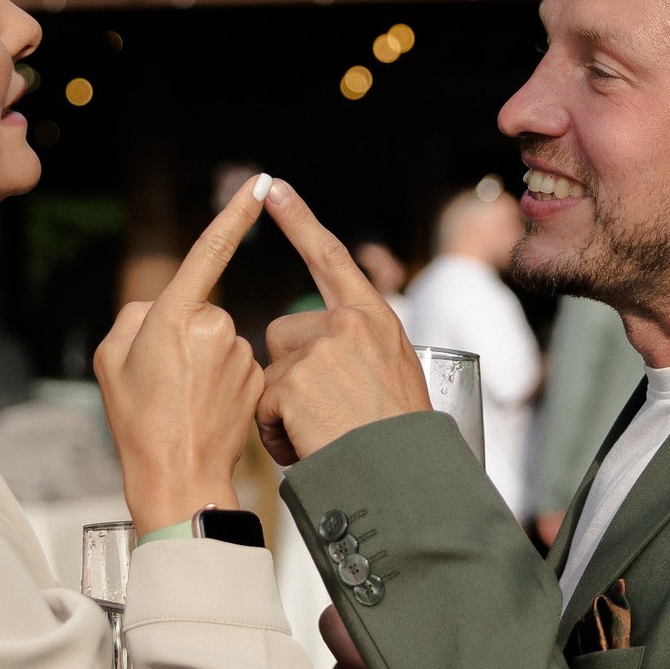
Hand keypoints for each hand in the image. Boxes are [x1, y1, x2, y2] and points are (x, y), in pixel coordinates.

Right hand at [95, 175, 267, 531]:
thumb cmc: (136, 420)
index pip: (209, 252)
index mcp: (172, 317)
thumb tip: (161, 308)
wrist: (177, 477)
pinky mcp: (256, 376)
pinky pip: (236, 362)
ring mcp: (239, 352)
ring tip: (183, 401)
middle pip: (199, 309)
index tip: (258, 183)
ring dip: (203, 360)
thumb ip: (134, 317)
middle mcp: (214, 326)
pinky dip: (222, 379)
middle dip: (183, 333)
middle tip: (164, 380)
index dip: (234, 215)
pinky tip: (207, 408)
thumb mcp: (109, 360)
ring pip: (219, 338)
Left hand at [255, 179, 428, 465]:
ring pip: (271, 372)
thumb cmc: (401, 441)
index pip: (330, 257)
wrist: (406, 480)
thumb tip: (323, 348)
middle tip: (328, 413)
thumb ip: (359, 350)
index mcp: (375, 319)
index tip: (273, 188)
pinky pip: (263, 405)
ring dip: (283, 408)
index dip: (299, 221)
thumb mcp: (394, 375)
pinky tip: (312, 445)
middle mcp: (349, 323)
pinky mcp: (294, 380)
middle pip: (285, 333)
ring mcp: (320, 349)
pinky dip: (278, 434)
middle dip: (291, 373)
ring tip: (325, 433)